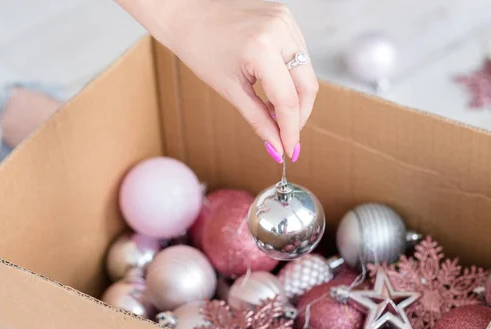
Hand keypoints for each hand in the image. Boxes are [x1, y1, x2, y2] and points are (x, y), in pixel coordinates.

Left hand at [116, 0, 318, 162]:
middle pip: (307, 85)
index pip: (288, 99)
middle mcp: (279, 30)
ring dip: (296, 97)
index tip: (290, 150)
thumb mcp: (229, 89)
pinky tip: (276, 89)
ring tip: (276, 114)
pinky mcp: (285, 16)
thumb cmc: (199, 48)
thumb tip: (277, 147)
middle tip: (287, 136)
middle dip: (299, 115)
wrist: (186, 13)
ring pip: (306, 70)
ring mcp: (285, 20)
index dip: (291, 129)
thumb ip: (258, 120)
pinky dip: (291, 76)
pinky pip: (299, 53)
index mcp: (261, 48)